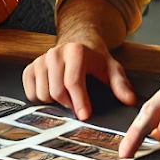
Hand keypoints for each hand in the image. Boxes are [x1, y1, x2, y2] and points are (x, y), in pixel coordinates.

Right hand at [21, 36, 135, 120]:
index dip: (79, 101)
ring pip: (42, 94)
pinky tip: (53, 95)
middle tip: (78, 107)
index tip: (84, 116)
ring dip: (54, 102)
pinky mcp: (30, 68)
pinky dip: (40, 99)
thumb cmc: (95, 59)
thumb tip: (129, 100)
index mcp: (75, 51)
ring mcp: (40, 60)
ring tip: (66, 98)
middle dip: (68, 104)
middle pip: (56, 91)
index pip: (73, 81)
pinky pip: (30, 93)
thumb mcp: (112, 68)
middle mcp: (54, 53)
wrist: (77, 44)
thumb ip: (120, 84)